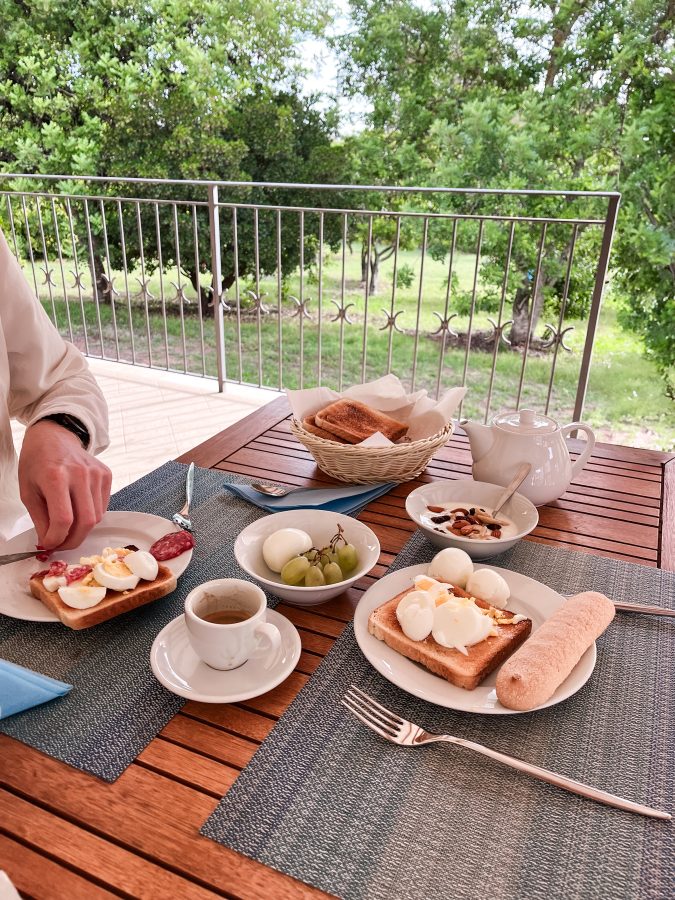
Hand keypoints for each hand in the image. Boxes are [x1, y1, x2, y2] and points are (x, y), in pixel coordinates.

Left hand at [18, 419, 111, 550]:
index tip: (49, 544)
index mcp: (56, 477)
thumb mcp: (28, 492)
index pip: (63, 519)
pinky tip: (78, 509)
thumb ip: (40, 519)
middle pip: (85, 521)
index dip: (57, 538)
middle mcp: (80, 474)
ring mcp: (96, 474)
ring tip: (68, 527)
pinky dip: (91, 515)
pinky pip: (103, 507)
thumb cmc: (37, 463)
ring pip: (96, 517)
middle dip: (73, 541)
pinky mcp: (106, 474)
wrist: (54, 436)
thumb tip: (49, 543)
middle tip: (62, 545)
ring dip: (81, 529)